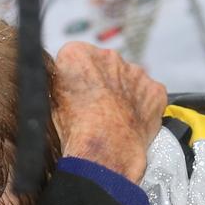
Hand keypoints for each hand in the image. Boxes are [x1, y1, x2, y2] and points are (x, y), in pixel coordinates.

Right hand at [53, 41, 167, 182]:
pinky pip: (149, 94)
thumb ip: (57, 82)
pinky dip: (143, 106)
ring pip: (128, 78)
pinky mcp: (154, 89)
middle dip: (101, 82)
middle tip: (95, 108)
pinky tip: (131, 122)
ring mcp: (135, 72)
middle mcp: (108, 56)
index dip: (74, 79)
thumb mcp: (50, 102)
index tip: (74, 94)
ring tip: (113, 119)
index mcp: (77, 54)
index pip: (74, 58)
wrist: (106, 150)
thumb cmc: (75, 130)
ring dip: (122, 93)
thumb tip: (58, 81)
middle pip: (104, 66)